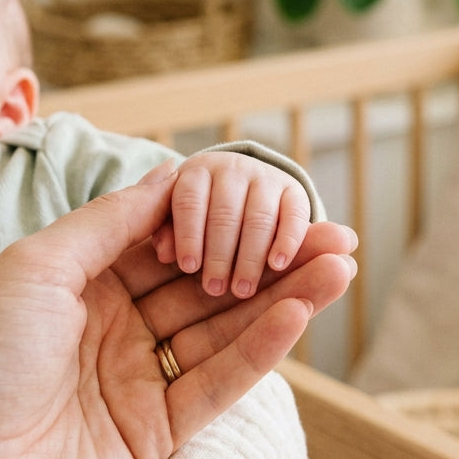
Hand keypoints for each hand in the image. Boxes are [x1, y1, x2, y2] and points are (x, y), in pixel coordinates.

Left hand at [0, 167, 354, 458]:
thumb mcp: (38, 266)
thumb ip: (112, 222)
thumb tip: (173, 174)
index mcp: (81, 280)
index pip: (170, 239)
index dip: (224, 217)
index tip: (274, 192)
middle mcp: (115, 326)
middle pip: (208, 283)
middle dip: (271, 256)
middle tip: (335, 232)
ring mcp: (137, 379)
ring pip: (224, 331)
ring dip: (283, 298)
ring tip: (340, 265)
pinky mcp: (155, 433)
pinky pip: (218, 383)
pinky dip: (261, 349)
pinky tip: (298, 313)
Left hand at [152, 152, 312, 298]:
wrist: (242, 192)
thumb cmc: (197, 216)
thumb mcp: (171, 217)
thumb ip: (163, 232)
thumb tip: (165, 252)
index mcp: (196, 172)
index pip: (189, 199)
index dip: (189, 234)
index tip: (188, 267)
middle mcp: (232, 168)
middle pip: (225, 212)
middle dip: (220, 254)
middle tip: (215, 289)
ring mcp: (266, 177)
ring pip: (259, 217)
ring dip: (250, 257)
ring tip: (242, 290)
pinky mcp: (295, 191)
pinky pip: (295, 214)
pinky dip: (287, 240)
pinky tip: (277, 265)